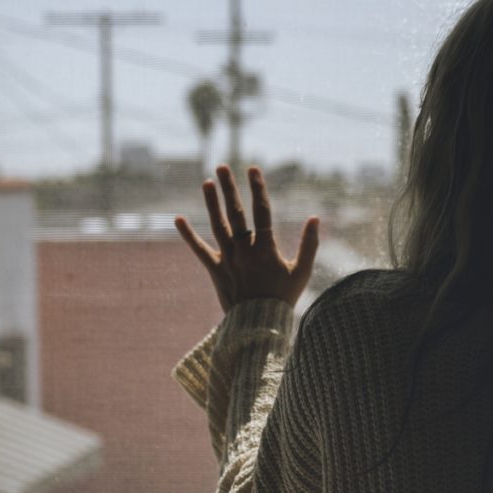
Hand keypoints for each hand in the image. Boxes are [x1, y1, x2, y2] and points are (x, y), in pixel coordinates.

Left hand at [175, 165, 319, 312]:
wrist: (259, 324)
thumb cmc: (284, 298)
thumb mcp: (302, 271)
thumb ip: (309, 244)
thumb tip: (315, 218)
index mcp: (266, 248)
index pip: (262, 211)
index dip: (257, 188)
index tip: (252, 169)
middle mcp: (244, 250)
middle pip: (236, 213)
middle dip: (229, 188)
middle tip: (222, 167)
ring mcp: (228, 259)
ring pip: (218, 225)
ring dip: (212, 203)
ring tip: (207, 182)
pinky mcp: (215, 270)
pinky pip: (199, 250)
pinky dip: (188, 235)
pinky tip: (178, 218)